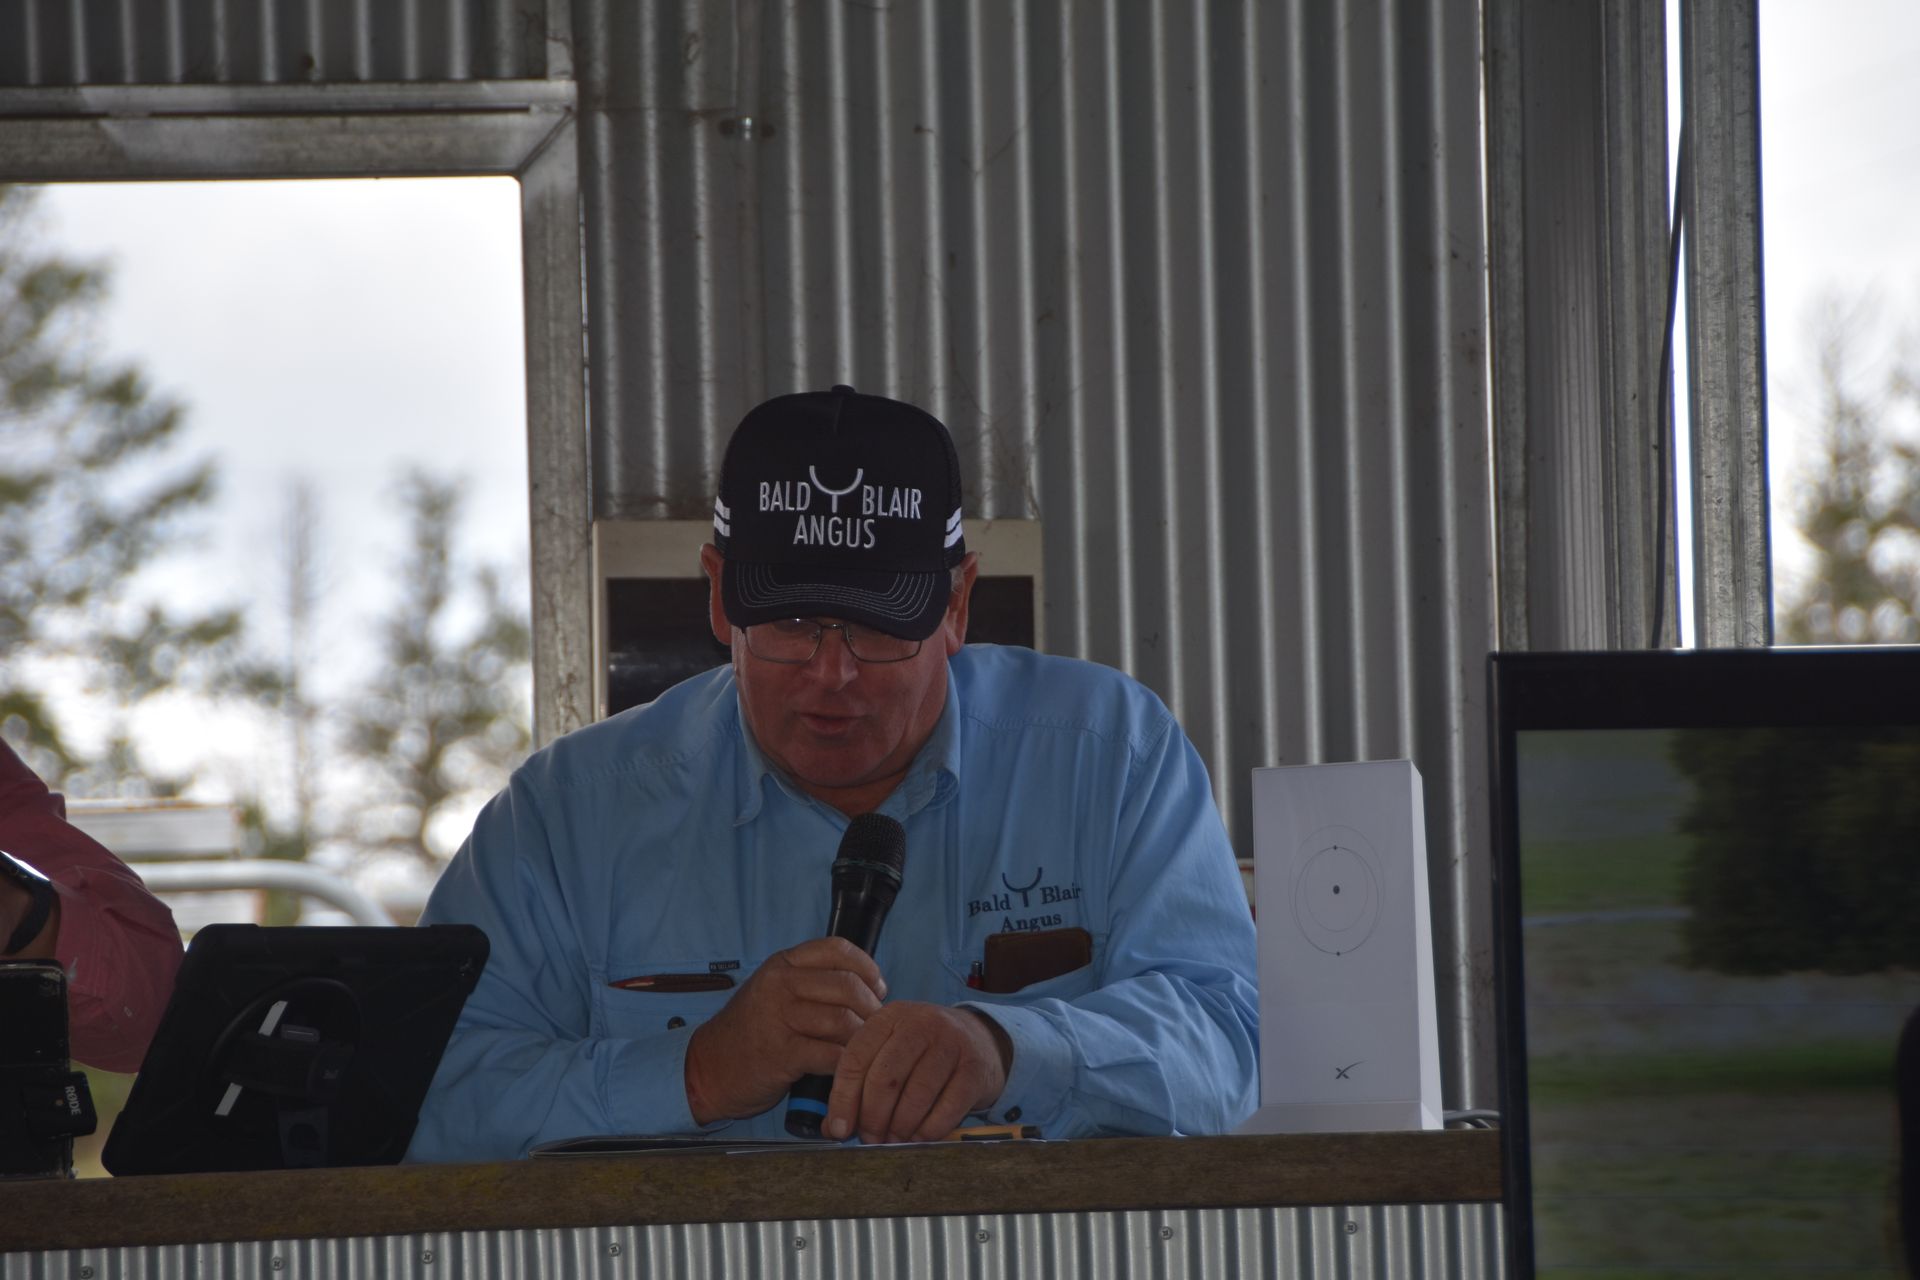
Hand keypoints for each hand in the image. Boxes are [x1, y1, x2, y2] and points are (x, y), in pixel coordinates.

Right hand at [683, 937, 885, 1124]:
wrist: (709, 1067)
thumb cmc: (752, 1031)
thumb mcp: (775, 991)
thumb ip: (812, 982)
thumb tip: (869, 987)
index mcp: (782, 964)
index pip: (837, 949)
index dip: (866, 967)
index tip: (878, 988)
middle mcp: (779, 985)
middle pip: (846, 985)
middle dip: (871, 1008)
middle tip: (875, 1025)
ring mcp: (778, 1018)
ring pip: (842, 1020)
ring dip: (862, 1038)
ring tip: (863, 1048)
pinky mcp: (781, 1054)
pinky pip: (830, 1054)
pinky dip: (846, 1062)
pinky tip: (846, 1067)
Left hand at [825, 1003, 1011, 1143]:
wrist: (982, 1040)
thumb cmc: (925, 1052)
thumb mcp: (890, 1053)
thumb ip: (860, 1084)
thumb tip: (833, 1128)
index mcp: (890, 1017)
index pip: (855, 1058)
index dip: (843, 1099)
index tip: (839, 1129)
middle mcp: (920, 1023)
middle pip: (884, 1078)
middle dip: (873, 1118)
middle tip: (871, 1139)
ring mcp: (951, 1043)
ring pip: (916, 1095)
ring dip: (900, 1128)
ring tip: (894, 1140)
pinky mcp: (974, 1068)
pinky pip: (947, 1109)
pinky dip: (929, 1131)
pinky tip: (920, 1137)